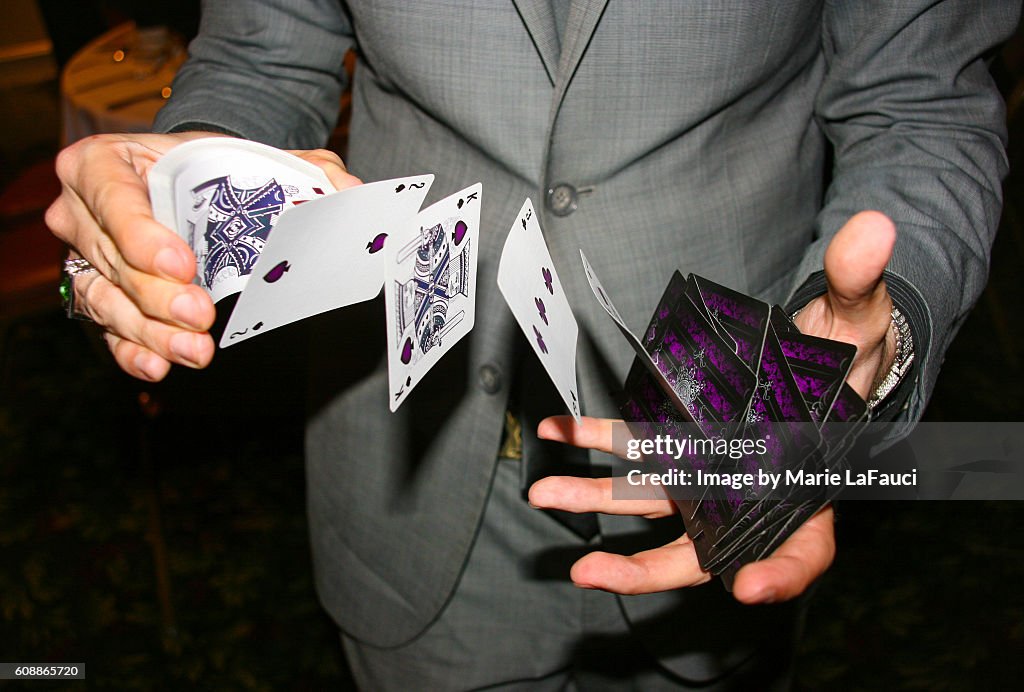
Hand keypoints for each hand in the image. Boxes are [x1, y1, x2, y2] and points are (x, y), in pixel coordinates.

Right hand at [45, 132, 360, 380]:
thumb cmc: (215, 170)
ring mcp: (88, 258)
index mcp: (104, 162)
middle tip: (200, 315)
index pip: (111, 197)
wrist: (195, 186)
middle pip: (112, 261)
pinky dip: (132, 351)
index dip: (141, 234)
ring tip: (195, 349)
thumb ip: (307, 171)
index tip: (181, 264)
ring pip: (108, 302)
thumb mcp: (260, 160)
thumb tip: (352, 194)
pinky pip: (107, 331)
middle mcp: (81, 212)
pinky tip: (158, 365)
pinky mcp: (102, 296)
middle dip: (158, 295)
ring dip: (152, 332)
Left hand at [527, 211, 897, 602]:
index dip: (783, 572)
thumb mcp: (862, 321)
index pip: (806, 550)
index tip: (751, 585)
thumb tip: (873, 228)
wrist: (813, 351)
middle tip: (595, 573)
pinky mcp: (678, 442)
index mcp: (810, 490)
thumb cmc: (848, 355)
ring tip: (545, 493)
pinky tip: (557, 427)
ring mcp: (708, 473)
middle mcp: (750, 495)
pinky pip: (634, 447)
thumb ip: (862, 284)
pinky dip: (594, 436)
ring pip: (653, 501)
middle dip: (647, 569)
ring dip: (596, 497)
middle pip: (704, 551)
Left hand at [530, 416, 835, 603]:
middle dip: (622, 566)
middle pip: (660, 550)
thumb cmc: (818, 474)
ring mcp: (684, 474)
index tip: (622, 578)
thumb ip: (793, 566)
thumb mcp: (819, 527)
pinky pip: (626, 438)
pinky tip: (557, 430)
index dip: (655, 578)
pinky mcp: (670, 437)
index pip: (700, 572)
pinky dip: (589, 433)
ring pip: (631, 491)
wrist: (816, 412)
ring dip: (585, 494)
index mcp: (736, 541)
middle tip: (583, 573)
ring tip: (543, 496)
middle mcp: (705, 514)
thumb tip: (751, 594)